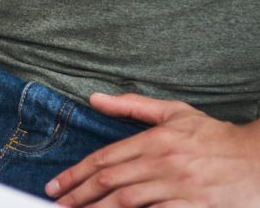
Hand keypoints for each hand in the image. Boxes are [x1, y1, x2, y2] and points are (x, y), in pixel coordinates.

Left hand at [47, 93, 259, 206]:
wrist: (259, 159)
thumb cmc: (215, 136)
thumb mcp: (174, 113)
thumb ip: (133, 106)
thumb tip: (94, 98)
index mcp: (154, 140)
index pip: (105, 158)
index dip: (76, 173)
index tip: (55, 185)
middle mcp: (162, 163)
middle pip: (110, 181)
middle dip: (78, 194)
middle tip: (57, 203)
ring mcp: (178, 186)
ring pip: (127, 201)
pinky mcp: (194, 206)